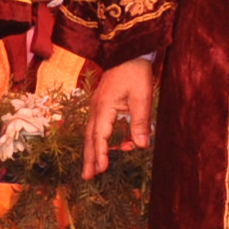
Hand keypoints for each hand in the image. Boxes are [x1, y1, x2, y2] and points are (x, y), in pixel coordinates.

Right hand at [82, 58, 155, 178]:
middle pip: (90, 137)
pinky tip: (102, 146)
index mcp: (105, 107)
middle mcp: (97, 108)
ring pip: (91, 132)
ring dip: (92, 151)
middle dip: (89, 158)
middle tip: (87, 177)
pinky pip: (97, 125)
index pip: (100, 136)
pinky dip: (97, 139)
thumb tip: (141, 145)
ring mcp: (97, 105)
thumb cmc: (135, 72)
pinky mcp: (102, 103)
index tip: (102, 170)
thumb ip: (141, 121)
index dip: (101, 154)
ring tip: (92, 167)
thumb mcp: (142, 96)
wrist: (127, 51)